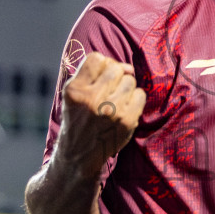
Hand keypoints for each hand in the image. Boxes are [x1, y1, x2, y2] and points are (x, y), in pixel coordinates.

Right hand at [59, 54, 144, 171]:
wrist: (79, 154)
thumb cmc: (78, 118)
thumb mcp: (73, 94)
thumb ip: (94, 74)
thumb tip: (128, 67)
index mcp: (75, 90)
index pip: (97, 59)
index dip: (103, 65)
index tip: (101, 77)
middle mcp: (91, 100)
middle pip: (116, 68)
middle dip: (116, 77)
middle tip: (109, 92)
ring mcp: (110, 111)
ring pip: (130, 81)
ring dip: (126, 89)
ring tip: (115, 102)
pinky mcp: (126, 121)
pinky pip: (141, 95)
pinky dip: (136, 100)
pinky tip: (125, 109)